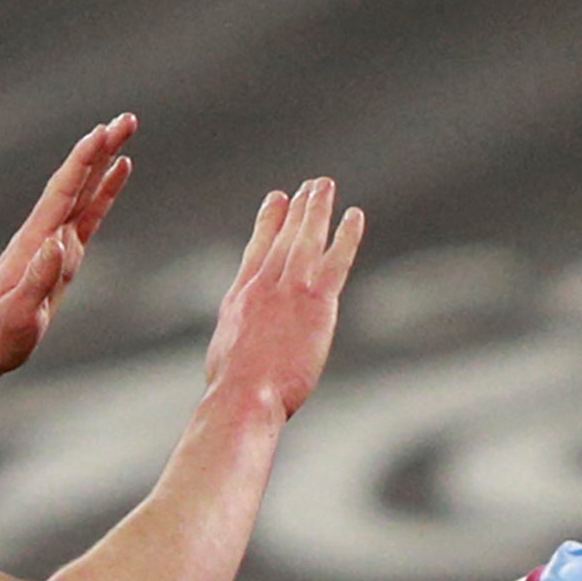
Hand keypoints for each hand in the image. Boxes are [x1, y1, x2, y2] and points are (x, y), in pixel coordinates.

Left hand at [0, 114, 138, 379]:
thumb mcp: (18, 314)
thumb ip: (37, 280)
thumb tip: (57, 243)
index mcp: (35, 243)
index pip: (64, 191)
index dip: (85, 160)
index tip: (105, 132)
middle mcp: (45, 235)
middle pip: (77, 181)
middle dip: (101, 149)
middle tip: (127, 119)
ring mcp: (54, 244)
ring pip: (83, 193)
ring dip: (103, 163)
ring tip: (124, 136)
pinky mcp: (61, 259)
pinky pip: (87, 217)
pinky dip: (102, 193)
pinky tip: (116, 176)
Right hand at [203, 178, 363, 417]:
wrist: (244, 394)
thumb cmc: (233, 390)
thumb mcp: (226, 356)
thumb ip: (239, 341)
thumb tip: (241, 352)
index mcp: (241, 297)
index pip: (257, 249)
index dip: (269, 222)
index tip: (276, 200)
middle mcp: (264, 284)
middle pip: (283, 236)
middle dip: (296, 208)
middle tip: (307, 186)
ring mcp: (290, 289)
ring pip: (306, 238)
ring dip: (316, 208)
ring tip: (324, 186)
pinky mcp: (316, 302)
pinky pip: (335, 259)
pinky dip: (345, 235)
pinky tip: (354, 217)